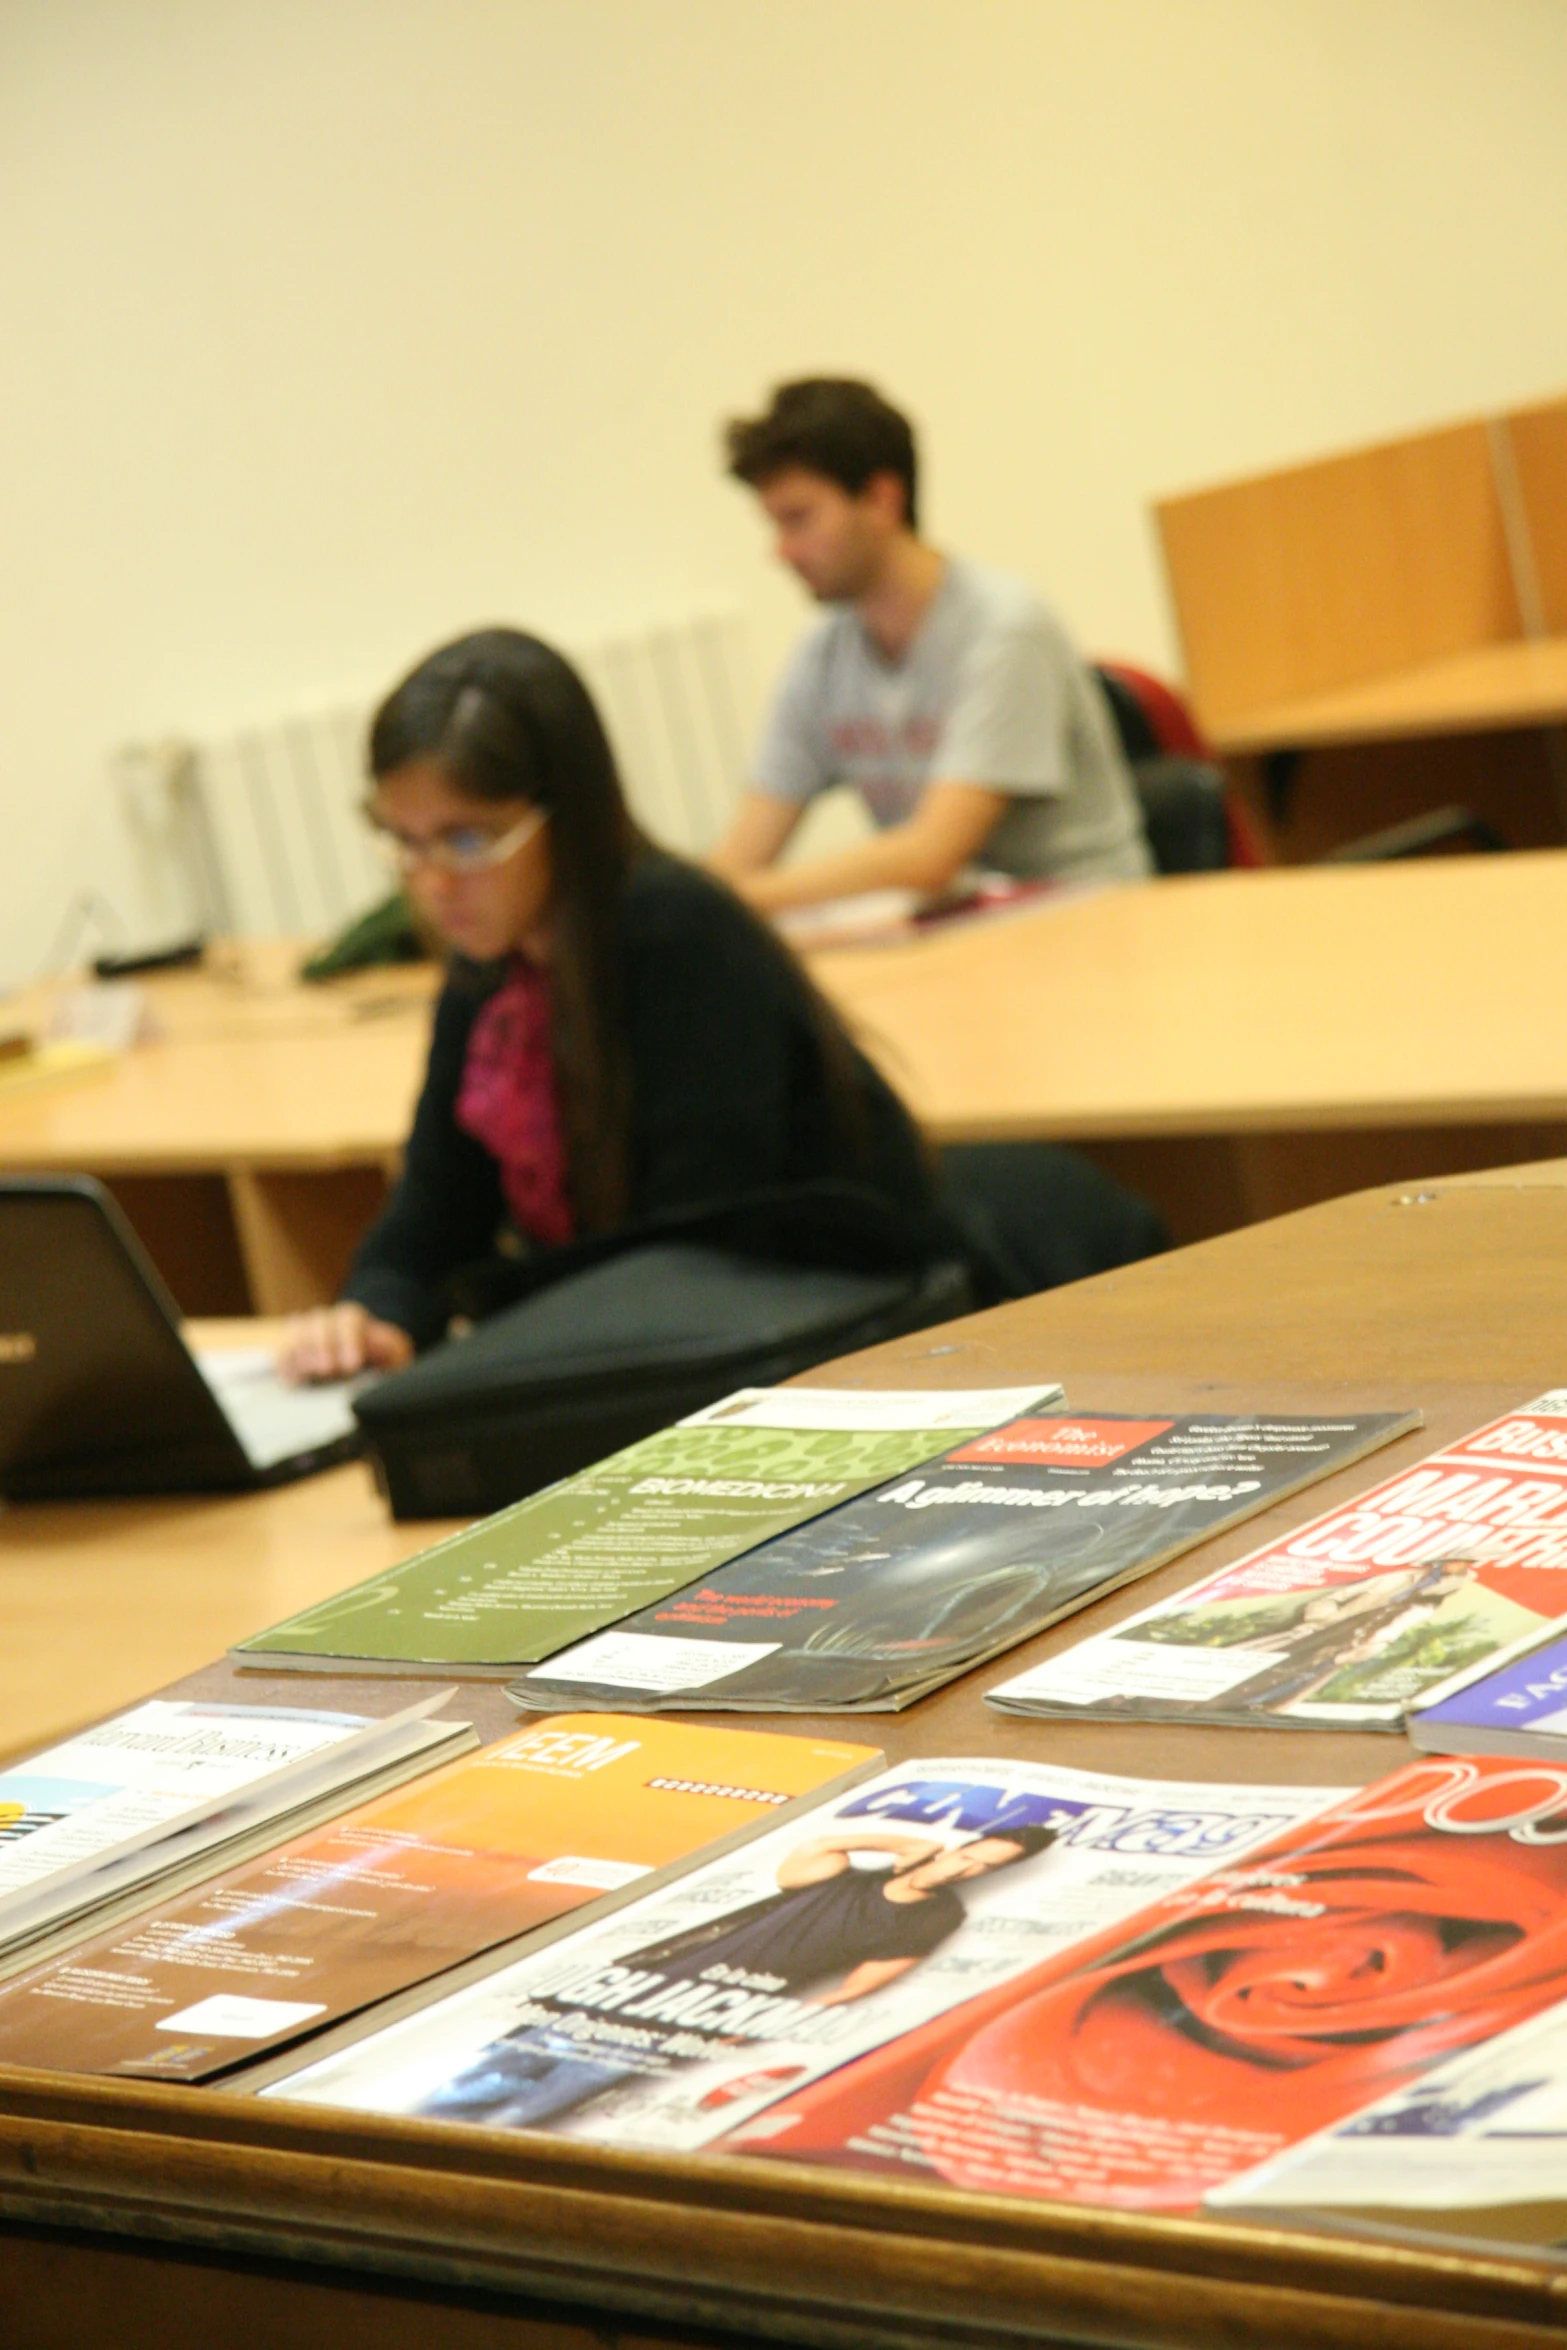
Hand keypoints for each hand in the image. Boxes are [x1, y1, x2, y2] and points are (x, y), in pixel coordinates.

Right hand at [276, 1302, 413, 1383]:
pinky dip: (285, 1363)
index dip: (349, 1340)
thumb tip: (388, 1378)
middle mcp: (329, 1320)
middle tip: (326, 1369)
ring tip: (308, 1373)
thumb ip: (393, 1361)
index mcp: (356, 1320)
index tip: (352, 1364)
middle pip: (320, 1321)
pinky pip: (283, 1351)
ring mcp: (307, 1332)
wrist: (364, 1357)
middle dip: (322, 1344)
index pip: (350, 1320)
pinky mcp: (293, 1351)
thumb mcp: (396, 1357)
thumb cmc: (383, 1359)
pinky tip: (291, 1380)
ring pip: (297, 1330)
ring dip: (301, 1351)